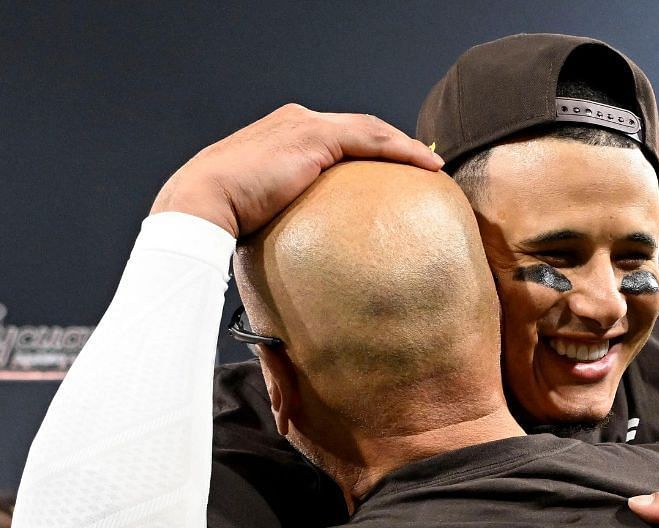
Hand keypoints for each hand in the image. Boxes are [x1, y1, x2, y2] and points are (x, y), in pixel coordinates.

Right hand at [151, 104, 441, 237]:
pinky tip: (427, 166)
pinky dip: (402, 151)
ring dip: (405, 146)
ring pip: (370, 130)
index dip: (367, 148)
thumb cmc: (223, 218)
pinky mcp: (314, 138)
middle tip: (423, 164)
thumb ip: (283, 214)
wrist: (202, 203)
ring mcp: (304, 126)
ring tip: (433, 165)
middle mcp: (295, 121)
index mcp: (281, 134)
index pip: (335, 136)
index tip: (392, 169)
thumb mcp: (259, 210)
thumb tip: (299, 252)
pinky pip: (371, 141)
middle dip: (392, 143)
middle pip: (358, 127)